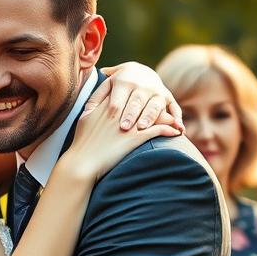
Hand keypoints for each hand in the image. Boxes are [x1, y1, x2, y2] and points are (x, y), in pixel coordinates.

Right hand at [63, 92, 181, 181]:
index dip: (138, 94)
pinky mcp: (134, 138)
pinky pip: (156, 131)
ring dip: (165, 116)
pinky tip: (175, 132)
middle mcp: (119, 111)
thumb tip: (93, 106)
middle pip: (142, 100)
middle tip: (163, 102)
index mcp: (107, 105)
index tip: (145, 95)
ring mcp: (128, 124)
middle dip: (154, 101)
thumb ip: (92, 109)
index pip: (127, 94)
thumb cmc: (81, 144)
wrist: (82, 162)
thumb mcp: (84, 120)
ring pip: (152, 114)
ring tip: (174, 119)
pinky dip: (167, 130)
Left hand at [87, 62, 184, 132]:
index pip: (119, 98)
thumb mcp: (107, 86)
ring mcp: (156, 91)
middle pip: (136, 101)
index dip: (115, 110)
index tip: (109, 120)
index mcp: (124, 81)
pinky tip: (179, 130)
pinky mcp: (167, 97)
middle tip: (125, 127)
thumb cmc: (119, 85)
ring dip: (150, 116)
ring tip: (144, 128)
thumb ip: (96, 97)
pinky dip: (177, 118)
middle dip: (131, 114)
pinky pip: (174, 107)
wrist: (141, 71)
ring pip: (154, 105)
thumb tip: (85, 112)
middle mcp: (142, 85)